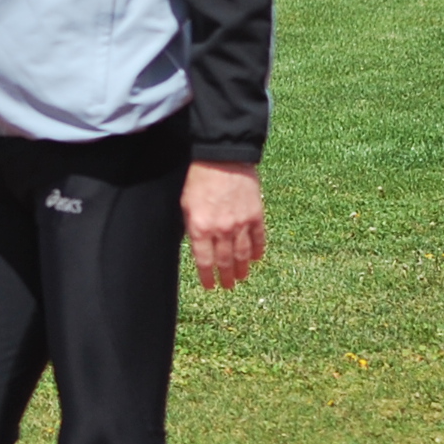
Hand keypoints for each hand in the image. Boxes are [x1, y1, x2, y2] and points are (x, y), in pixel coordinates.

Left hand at [184, 160, 265, 290]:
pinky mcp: (256, 214)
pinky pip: (258, 238)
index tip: (210, 285)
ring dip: (242, 268)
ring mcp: (241, 223)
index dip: (207, 277)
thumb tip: (195, 244)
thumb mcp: (185, 204)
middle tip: (227, 285)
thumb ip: (191, 226)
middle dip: (226, 276)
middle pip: (225, 261)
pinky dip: (257, 250)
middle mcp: (221, 230)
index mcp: (200, 228)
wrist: (222, 157)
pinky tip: (256, 259)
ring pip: (242, 254)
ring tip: (241, 277)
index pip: (204, 261)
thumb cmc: (199, 178)